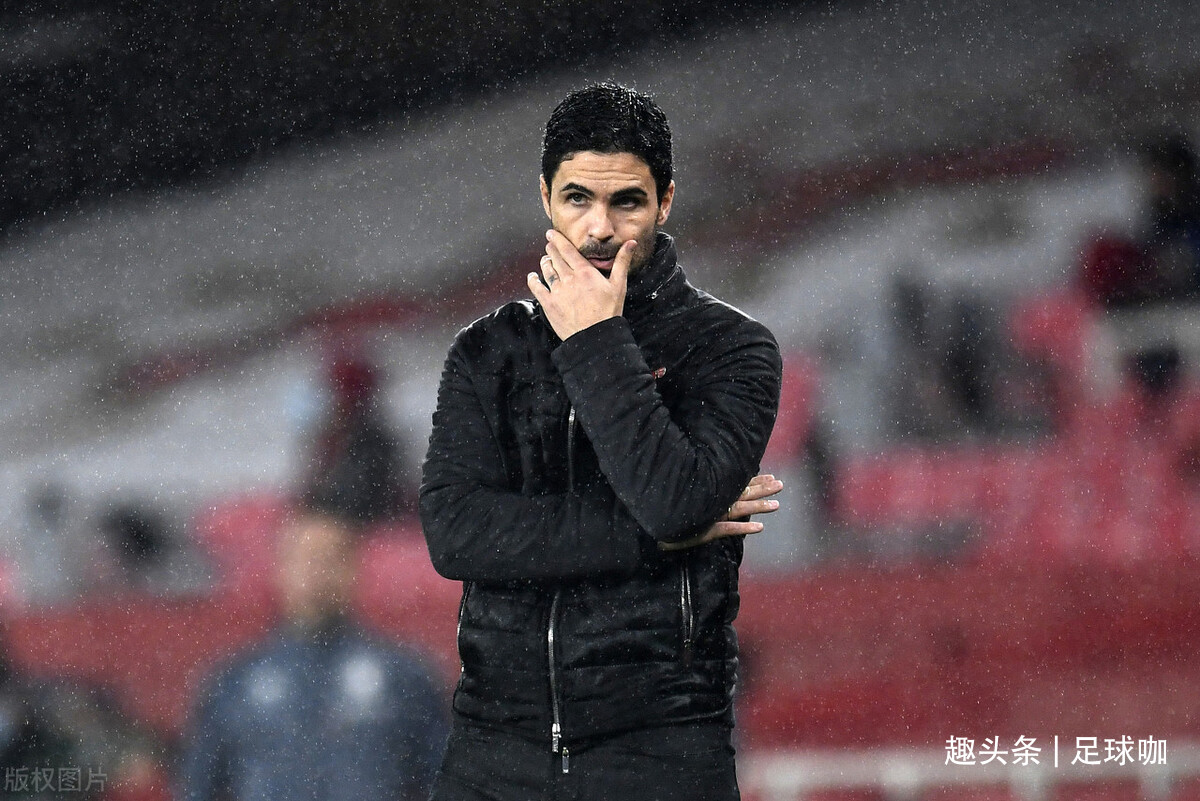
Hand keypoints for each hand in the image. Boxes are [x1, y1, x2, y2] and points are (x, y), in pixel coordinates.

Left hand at [527, 230, 634, 340]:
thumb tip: (631, 243)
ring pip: (546, 270)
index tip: (551, 233)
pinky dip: (533, 280)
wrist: (595, 337)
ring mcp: (557, 291)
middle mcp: (568, 279)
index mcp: (584, 272)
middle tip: (549, 244)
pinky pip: (537, 288)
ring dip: (544, 262)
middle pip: (555, 258)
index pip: (567, 250)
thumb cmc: (609, 312)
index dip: (557, 239)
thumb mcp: (619, 285)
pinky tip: (532, 276)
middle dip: (551, 249)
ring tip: (545, 259)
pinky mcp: (549, 304)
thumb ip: (622, 262)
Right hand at [658, 474, 782, 551]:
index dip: (755, 480)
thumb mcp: (686, 496)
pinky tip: (760, 528)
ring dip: (759, 506)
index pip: (737, 484)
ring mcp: (711, 515)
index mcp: (711, 492)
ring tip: (777, 505)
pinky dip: (743, 528)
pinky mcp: (706, 530)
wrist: (650, 526)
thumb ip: (699, 486)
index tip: (771, 475)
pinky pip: (728, 528)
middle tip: (781, 484)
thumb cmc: (666, 509)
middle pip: (743, 493)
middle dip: (763, 489)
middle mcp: (713, 501)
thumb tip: (709, 478)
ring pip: (740, 508)